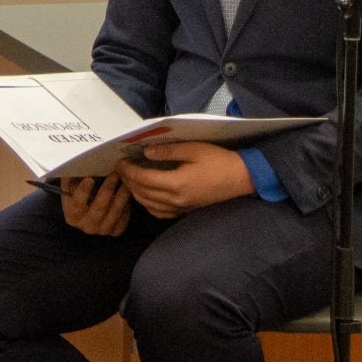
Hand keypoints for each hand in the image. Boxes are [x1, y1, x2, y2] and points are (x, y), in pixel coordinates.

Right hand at [59, 174, 132, 235]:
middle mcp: (86, 226)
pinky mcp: (115, 231)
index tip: (89, 178)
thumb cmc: (80, 195)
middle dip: (107, 189)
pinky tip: (129, 192)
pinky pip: (123, 218)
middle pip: (99, 208)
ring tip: (126, 180)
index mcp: (72, 216)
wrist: (89, 213)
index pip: (77, 204)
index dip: (83, 192)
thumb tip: (76, 163)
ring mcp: (102, 230)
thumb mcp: (72, 188)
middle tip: (115, 173)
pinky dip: (127, 205)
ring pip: (114, 212)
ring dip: (122, 194)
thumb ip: (73, 178)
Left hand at [114, 142, 254, 217]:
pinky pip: (160, 212)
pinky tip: (146, 194)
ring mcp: (180, 208)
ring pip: (148, 204)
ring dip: (135, 192)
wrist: (241, 178)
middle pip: (142, 192)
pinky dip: (148, 204)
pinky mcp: (185, 211)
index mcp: (177, 183)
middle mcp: (176, 199)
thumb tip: (146, 152)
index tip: (120, 161)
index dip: (129, 170)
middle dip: (128, 180)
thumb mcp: (193, 149)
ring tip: (130, 179)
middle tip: (121, 168)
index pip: (143, 178)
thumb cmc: (218, 160)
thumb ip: (168, 152)